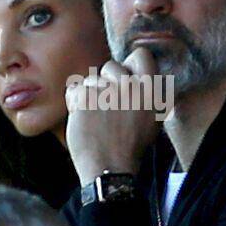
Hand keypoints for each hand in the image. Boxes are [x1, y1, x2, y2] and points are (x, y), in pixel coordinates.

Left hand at [65, 48, 160, 185]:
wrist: (109, 170)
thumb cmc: (130, 148)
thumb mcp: (152, 120)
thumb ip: (147, 94)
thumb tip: (137, 75)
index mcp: (149, 92)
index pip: (141, 55)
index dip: (129, 64)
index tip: (124, 78)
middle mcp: (130, 87)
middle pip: (110, 65)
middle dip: (104, 82)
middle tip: (106, 106)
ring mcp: (107, 92)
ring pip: (90, 79)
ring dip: (88, 95)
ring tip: (95, 119)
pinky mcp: (85, 99)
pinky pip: (74, 90)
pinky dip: (74, 103)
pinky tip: (82, 120)